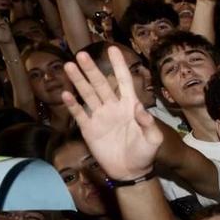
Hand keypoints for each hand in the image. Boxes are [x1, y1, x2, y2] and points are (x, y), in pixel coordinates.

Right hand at [59, 48, 163, 180]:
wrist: (130, 171)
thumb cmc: (145, 153)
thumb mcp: (154, 139)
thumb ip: (149, 123)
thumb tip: (139, 107)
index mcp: (129, 105)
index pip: (124, 80)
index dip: (118, 65)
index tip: (112, 49)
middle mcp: (112, 107)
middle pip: (101, 84)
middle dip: (92, 69)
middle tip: (82, 54)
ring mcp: (99, 116)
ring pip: (88, 94)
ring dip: (79, 80)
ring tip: (69, 66)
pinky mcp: (89, 129)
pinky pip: (79, 114)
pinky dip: (72, 104)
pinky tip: (66, 94)